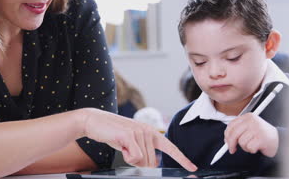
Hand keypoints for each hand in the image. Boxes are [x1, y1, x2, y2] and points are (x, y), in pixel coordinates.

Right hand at [81, 108, 196, 170]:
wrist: (95, 121)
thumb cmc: (114, 134)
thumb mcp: (131, 143)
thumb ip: (143, 152)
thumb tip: (150, 166)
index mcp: (151, 133)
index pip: (170, 148)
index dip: (182, 159)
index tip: (193, 167)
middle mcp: (148, 131)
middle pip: (151, 163)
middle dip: (138, 163)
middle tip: (127, 150)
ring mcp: (140, 132)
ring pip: (142, 162)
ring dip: (130, 159)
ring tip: (122, 145)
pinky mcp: (130, 135)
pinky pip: (135, 157)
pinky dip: (127, 156)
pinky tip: (120, 146)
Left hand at [224, 113, 278, 156]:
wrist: (279, 140)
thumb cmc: (262, 135)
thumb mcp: (250, 128)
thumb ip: (239, 131)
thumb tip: (226, 139)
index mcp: (248, 116)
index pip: (231, 125)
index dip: (227, 135)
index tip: (226, 142)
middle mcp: (252, 121)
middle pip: (234, 133)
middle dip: (231, 144)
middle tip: (232, 150)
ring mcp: (257, 129)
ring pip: (241, 142)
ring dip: (245, 147)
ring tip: (252, 145)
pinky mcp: (261, 138)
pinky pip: (249, 147)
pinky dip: (252, 150)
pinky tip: (257, 147)